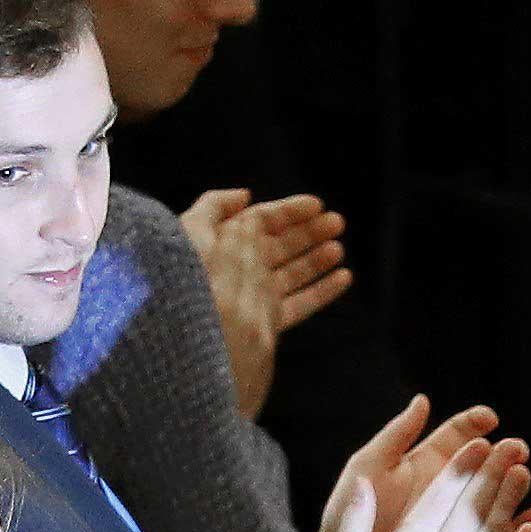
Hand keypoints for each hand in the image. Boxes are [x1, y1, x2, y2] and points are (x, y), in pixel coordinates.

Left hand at [179, 190, 351, 418]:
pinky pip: (299, 305)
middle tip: (337, 222)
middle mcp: (239, 270)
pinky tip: (343, 278)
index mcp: (222, 245)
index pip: (260, 221)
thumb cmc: (189, 279)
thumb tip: (245, 196)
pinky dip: (322, 291)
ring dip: (316, 259)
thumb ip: (216, 207)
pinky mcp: (265, 325)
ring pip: (291, 274)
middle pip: (279, 246)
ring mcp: (253, 298)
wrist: (187, 335)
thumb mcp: (193, 230)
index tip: (317, 204)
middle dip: (308, 232)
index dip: (288, 211)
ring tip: (338, 248)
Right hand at [296, 419, 530, 531]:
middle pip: (469, 511)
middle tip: (512, 446)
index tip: (478, 443)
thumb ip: (354, 524)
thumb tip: (363, 484)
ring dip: (508, 502)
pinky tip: (530, 527)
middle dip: (492, 474)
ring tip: (523, 472)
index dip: (460, 468)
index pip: (438, 500)